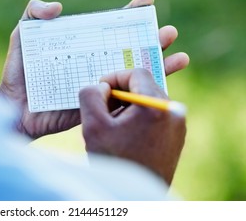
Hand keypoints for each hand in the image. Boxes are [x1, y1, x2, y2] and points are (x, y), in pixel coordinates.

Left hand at [0, 0, 188, 138]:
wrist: (14, 109)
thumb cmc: (17, 74)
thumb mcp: (21, 39)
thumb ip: (32, 15)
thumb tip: (57, 7)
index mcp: (80, 46)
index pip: (109, 27)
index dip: (128, 15)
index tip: (146, 2)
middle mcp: (93, 63)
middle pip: (129, 49)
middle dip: (152, 40)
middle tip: (169, 33)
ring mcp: (98, 85)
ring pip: (133, 74)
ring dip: (158, 65)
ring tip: (179, 57)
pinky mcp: (98, 106)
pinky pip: (124, 101)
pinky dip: (144, 95)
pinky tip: (162, 89)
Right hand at [79, 69, 185, 184]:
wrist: (135, 197)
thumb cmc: (114, 161)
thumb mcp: (93, 126)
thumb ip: (91, 95)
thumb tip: (102, 86)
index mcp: (156, 106)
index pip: (137, 72)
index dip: (115, 77)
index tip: (102, 90)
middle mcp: (174, 112)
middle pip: (145, 86)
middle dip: (122, 92)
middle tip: (105, 107)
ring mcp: (178, 125)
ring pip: (150, 100)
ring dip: (131, 104)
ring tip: (115, 122)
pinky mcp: (177, 136)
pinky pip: (157, 114)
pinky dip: (141, 116)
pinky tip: (126, 132)